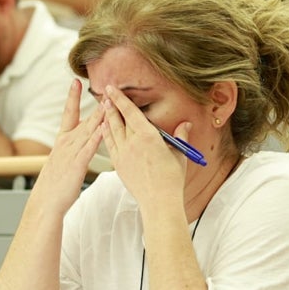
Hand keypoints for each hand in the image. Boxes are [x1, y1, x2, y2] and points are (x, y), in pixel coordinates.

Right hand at [30, 80, 105, 210]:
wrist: (46, 202)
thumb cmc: (55, 184)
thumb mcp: (62, 161)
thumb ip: (71, 149)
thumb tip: (80, 141)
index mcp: (62, 141)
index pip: (68, 114)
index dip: (72, 97)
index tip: (75, 82)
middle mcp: (66, 143)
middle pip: (84, 119)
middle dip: (95, 103)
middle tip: (104, 87)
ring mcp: (71, 153)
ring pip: (88, 130)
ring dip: (99, 115)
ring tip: (109, 100)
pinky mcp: (77, 164)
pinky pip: (90, 147)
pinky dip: (98, 135)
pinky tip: (105, 126)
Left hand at [100, 85, 187, 210]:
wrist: (159, 200)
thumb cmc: (172, 178)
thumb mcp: (179, 154)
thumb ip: (180, 136)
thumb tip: (186, 124)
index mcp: (148, 136)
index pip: (131, 111)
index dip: (120, 98)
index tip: (113, 88)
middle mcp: (133, 142)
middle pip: (119, 118)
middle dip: (111, 105)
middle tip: (105, 93)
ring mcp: (123, 153)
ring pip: (111, 130)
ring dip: (107, 117)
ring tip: (103, 106)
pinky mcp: (118, 164)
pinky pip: (109, 144)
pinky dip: (105, 134)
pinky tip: (104, 127)